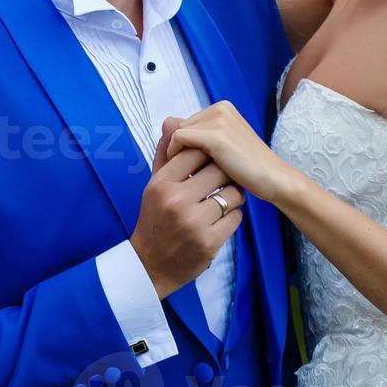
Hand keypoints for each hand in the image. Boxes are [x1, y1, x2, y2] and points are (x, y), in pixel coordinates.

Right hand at [131, 147, 245, 297]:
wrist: (150, 265)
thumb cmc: (155, 219)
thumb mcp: (154, 186)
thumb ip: (165, 154)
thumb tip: (171, 121)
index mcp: (161, 184)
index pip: (194, 151)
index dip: (207, 152)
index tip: (209, 159)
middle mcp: (177, 201)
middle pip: (218, 169)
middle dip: (224, 171)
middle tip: (222, 178)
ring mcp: (194, 223)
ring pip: (232, 193)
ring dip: (232, 195)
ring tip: (222, 199)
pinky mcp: (210, 242)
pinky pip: (236, 217)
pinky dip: (232, 216)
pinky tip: (220, 219)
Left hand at [164, 102, 304, 202]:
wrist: (273, 179)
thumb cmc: (248, 168)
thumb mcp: (220, 148)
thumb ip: (196, 137)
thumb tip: (166, 122)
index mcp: (223, 108)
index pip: (187, 123)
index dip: (183, 145)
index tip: (186, 166)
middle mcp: (220, 108)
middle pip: (180, 126)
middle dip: (178, 148)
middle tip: (184, 172)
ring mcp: (219, 119)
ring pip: (177, 132)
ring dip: (176, 153)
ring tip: (185, 174)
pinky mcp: (215, 135)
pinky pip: (179, 139)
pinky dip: (176, 155)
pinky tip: (186, 173)